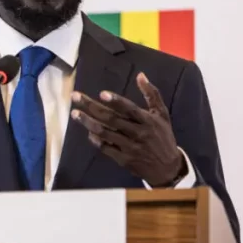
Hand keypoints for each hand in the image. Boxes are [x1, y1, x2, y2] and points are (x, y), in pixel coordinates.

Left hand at [70, 72, 185, 187]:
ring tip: (74, 113)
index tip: (101, 94)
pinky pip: (105, 148)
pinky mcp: (123, 159)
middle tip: (75, 97)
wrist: (168, 167)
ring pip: (105, 133)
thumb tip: (141, 75)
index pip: (130, 109)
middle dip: (91, 107)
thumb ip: (151, 94)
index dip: (116, 101)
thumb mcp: (161, 114)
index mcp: (147, 121)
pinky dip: (95, 140)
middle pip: (111, 119)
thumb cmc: (163, 136)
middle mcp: (138, 133)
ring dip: (88, 123)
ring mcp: (130, 147)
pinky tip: (88, 131)